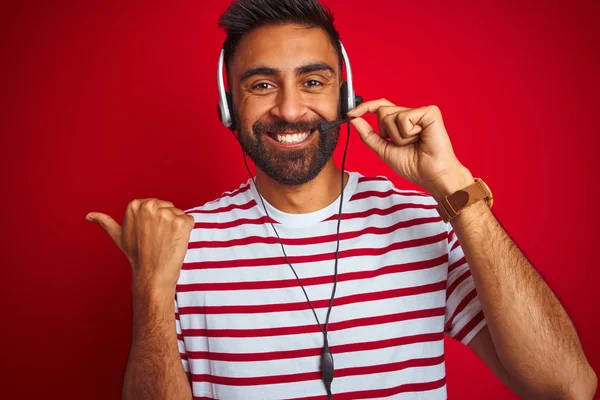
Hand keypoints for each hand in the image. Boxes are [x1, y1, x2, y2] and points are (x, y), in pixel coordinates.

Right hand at [86, 198, 194, 294]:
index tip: (148, 234)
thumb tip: (88, 215)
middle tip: (157, 239)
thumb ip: (105, 222)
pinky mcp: (181, 223)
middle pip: (169, 207)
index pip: (156, 204)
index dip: (155, 220)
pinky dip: (187, 231)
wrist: (152, 274)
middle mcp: (150, 206)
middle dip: (167, 222)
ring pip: (179, 214)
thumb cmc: (136, 255)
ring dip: (176, 227)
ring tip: (165, 241)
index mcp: (135, 205)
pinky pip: (190, 220)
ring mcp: (166, 214)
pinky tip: (175, 242)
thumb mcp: (118, 236)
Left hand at [347, 99, 474, 200]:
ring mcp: (421, 112)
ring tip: (413, 143)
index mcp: (401, 121)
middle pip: (382, 111)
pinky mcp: (430, 112)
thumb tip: (353, 119)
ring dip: (397, 136)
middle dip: (386, 132)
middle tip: (403, 144)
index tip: (350, 113)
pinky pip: (403, 118)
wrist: (431, 175)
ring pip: (390, 115)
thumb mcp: (383, 149)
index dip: (365, 107)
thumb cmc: (413, 165)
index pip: (380, 107)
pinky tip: (420, 138)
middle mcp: (411, 113)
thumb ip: (368, 134)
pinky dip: (407, 134)